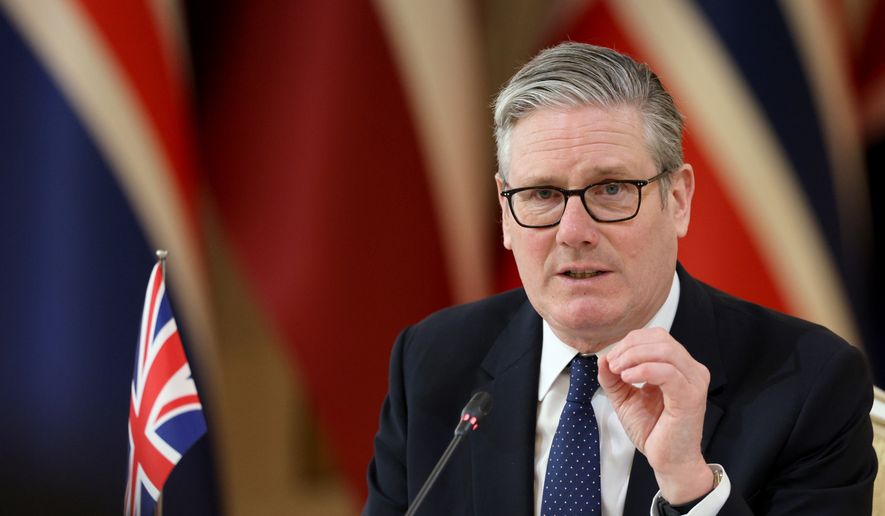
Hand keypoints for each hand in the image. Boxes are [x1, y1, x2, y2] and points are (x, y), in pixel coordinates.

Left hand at [597, 328, 712, 503]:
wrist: (668, 460)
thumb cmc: (654, 430)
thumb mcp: (625, 397)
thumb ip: (612, 378)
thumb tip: (602, 358)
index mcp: (677, 365)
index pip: (654, 336)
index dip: (629, 342)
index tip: (611, 359)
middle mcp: (690, 369)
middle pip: (659, 338)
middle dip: (629, 347)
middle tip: (613, 364)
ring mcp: (693, 381)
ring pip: (665, 350)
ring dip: (634, 356)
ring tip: (619, 372)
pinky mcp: (691, 396)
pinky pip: (667, 372)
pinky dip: (643, 370)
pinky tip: (628, 378)